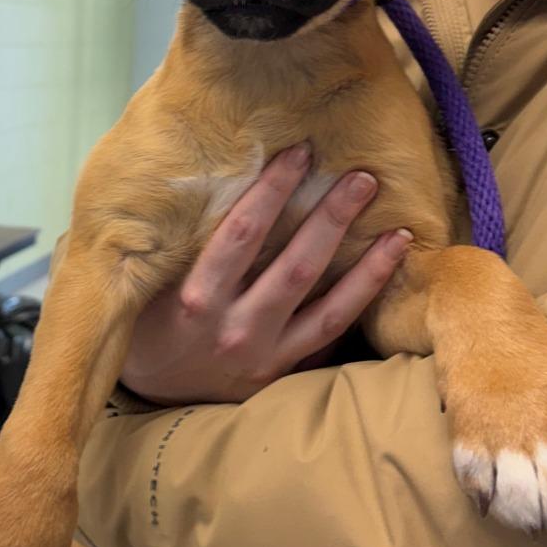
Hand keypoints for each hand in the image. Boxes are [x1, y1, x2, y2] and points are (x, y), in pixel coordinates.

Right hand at [121, 144, 411, 404]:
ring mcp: (264, 356)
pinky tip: (386, 277)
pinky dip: (359, 305)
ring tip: (398, 232)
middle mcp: (235, 329)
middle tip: (363, 178)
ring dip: (367, 268)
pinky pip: (329, 337)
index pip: (241, 235)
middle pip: (296, 267)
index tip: (299, 154)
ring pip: (328, 310)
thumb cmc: (149, 323)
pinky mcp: (281, 374)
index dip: (272, 192)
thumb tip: (215, 179)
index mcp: (197, 299)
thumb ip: (185, 244)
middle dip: (332, 219)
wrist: (149, 393)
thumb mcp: (151, 282)